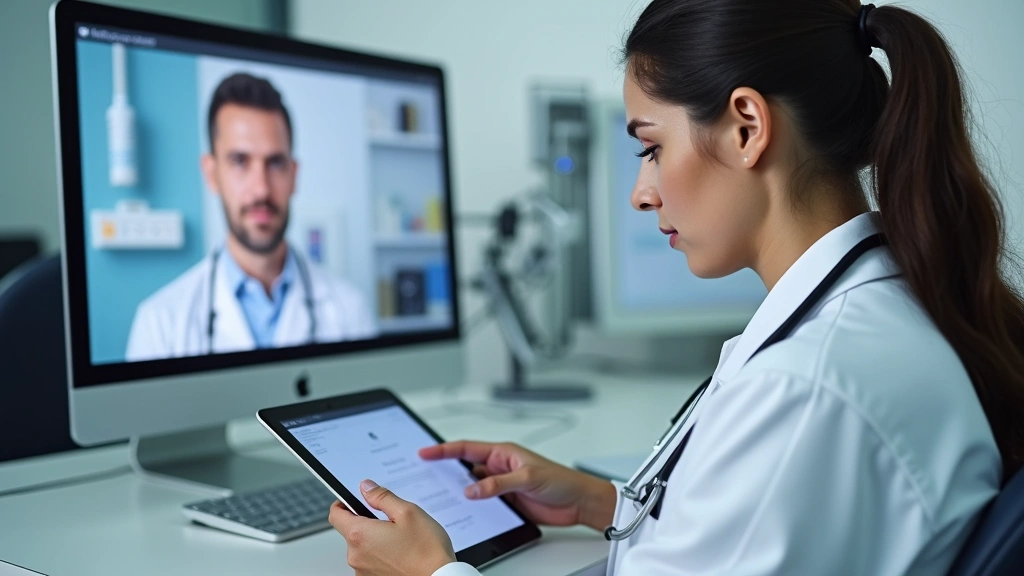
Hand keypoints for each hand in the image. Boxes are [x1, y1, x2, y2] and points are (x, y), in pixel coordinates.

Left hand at [329, 479, 455, 575]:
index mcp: (360, 535)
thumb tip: (366, 487)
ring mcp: (363, 571)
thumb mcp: (408, 512)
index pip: (335, 514)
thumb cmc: (426, 550)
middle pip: (351, 530)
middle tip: (392, 519)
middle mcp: (356, 555)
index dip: (343, 503)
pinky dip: (381, 553)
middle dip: (368, 521)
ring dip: (375, 539)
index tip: (355, 500)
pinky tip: (401, 552)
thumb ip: (382, 497)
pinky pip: (370, 560)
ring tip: (401, 538)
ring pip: (362, 546)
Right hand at [419, 441, 616, 530]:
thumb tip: (472, 489)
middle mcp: (500, 467)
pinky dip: (471, 505)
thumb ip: (499, 483)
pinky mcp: (506, 501)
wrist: (578, 502)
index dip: (444, 450)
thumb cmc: (561, 480)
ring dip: (458, 489)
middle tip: (424, 472)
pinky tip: (463, 510)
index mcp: (503, 453)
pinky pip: (483, 501)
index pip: (467, 449)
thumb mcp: (528, 477)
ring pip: (472, 485)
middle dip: (445, 468)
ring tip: (438, 494)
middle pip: (465, 466)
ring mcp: (502, 485)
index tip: (425, 452)